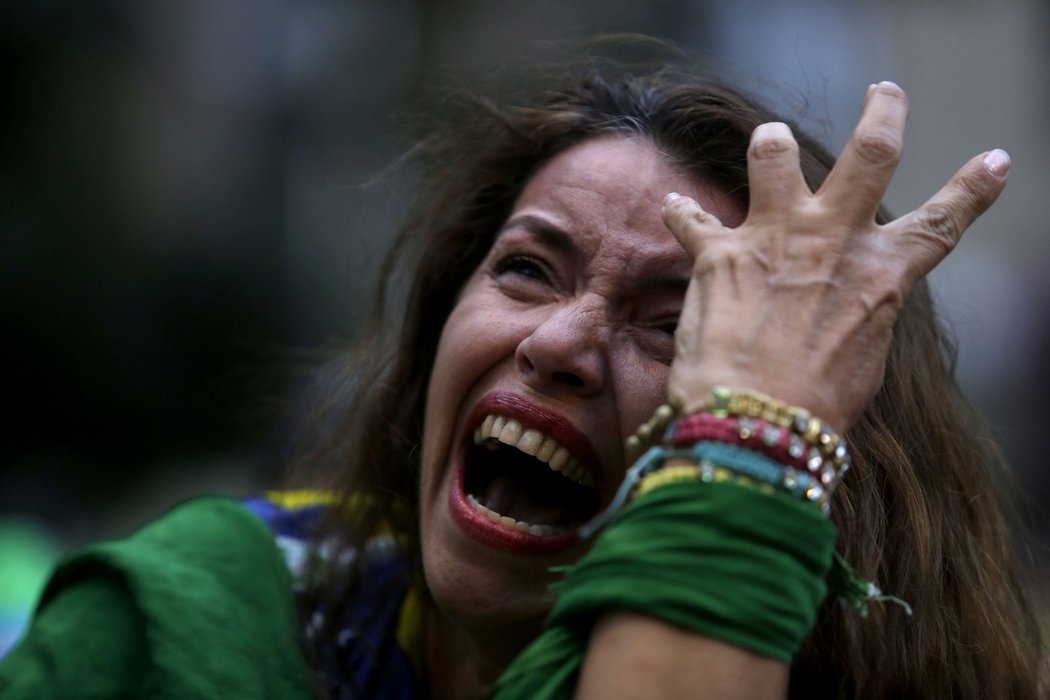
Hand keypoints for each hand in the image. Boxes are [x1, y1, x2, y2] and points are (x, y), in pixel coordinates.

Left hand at [662, 81, 1009, 431]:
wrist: (756, 421)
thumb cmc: (815, 406)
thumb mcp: (862, 358)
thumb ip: (861, 313)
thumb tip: (854, 302)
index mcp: (881, 275)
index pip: (941, 223)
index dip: (974, 190)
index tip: (996, 161)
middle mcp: (833, 242)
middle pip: (871, 154)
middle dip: (884, 114)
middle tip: (885, 94)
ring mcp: (775, 238)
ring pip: (775, 155)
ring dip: (773, 142)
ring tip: (771, 138)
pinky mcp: (719, 253)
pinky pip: (693, 218)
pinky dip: (681, 212)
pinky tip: (673, 206)